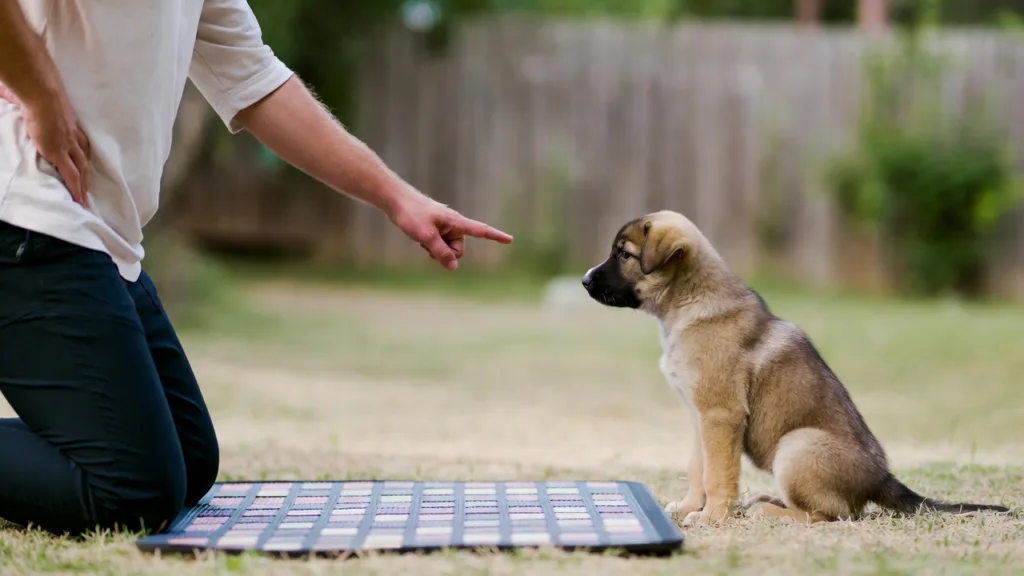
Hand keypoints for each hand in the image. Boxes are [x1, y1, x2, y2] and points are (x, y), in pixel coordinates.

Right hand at [0, 81, 89, 205]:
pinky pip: (71, 174)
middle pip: (84, 159)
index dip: (80, 157)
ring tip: (82, 197)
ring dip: (83, 183)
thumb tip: (18, 103)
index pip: (80, 145)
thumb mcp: (41, 106)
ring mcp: (69, 145)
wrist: (41, 94)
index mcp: (70, 126)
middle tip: (87, 188)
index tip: (82, 166)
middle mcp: (73, 136)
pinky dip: (75, 187)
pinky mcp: (60, 153)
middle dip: (86, 174)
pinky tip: (78, 198)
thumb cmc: (37, 94)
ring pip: (82, 169)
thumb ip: (35, 112)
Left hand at [386, 189, 512, 270]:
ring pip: (447, 250)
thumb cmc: (411, 214)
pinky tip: (419, 237)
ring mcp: (444, 227)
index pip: (480, 230)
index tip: (510, 240)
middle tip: (428, 243)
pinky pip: (439, 245)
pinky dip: (430, 246)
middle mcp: (453, 225)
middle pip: (458, 250)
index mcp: (456, 222)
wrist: (395, 200)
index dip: (495, 236)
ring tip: (421, 238)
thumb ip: (441, 253)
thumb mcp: (426, 237)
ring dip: (436, 250)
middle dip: (445, 253)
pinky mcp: (435, 229)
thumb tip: (453, 268)